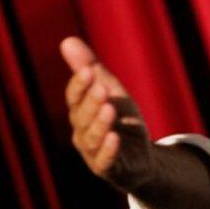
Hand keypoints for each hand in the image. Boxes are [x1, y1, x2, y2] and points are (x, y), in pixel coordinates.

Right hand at [60, 37, 153, 191]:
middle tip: (102, 88)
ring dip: (100, 123)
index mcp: (81, 112)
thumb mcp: (111, 91)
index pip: (74, 97)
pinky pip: (106, 161)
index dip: (80, 85)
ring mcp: (94, 152)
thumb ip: (90, 69)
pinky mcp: (110, 168)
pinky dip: (109, 150)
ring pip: (92, 138)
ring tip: (110, 109)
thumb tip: (67, 40)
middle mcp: (82, 132)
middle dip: (91, 102)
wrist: (142, 158)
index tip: (88, 70)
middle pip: (82, 116)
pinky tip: (114, 138)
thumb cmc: (122, 121)